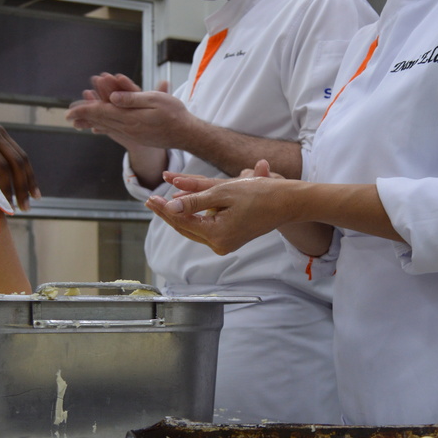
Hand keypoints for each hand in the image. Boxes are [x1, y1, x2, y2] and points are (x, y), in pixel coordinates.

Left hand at [66, 76, 188, 150]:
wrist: (187, 134)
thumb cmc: (175, 114)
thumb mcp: (155, 100)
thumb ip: (133, 99)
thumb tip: (112, 98)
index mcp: (130, 118)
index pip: (102, 112)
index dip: (84, 110)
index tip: (69, 111)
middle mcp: (128, 129)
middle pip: (101, 121)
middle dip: (84, 117)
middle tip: (67, 116)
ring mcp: (132, 134)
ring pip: (106, 127)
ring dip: (91, 122)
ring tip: (77, 121)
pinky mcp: (137, 137)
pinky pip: (114, 132)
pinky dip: (103, 128)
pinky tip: (97, 128)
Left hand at [147, 170, 295, 254]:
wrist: (286, 203)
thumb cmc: (259, 194)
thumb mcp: (223, 193)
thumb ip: (194, 201)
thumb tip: (170, 208)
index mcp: (217, 234)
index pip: (182, 221)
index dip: (164, 210)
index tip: (150, 198)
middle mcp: (220, 244)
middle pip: (185, 228)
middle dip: (167, 214)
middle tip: (150, 201)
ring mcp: (225, 244)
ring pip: (194, 229)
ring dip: (179, 216)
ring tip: (160, 204)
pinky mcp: (230, 239)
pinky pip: (205, 229)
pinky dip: (194, 218)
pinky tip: (183, 208)